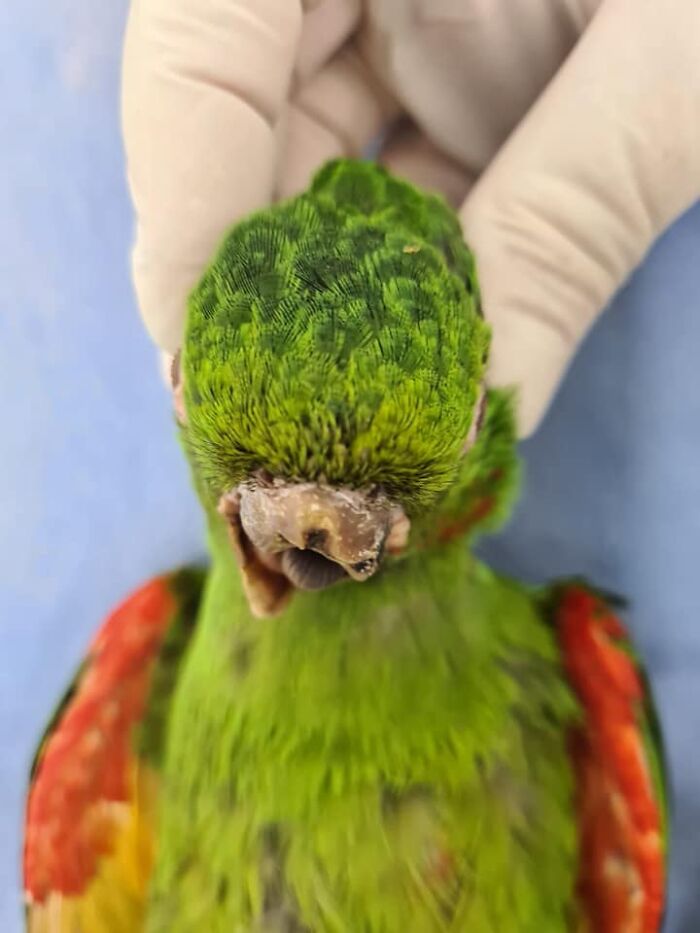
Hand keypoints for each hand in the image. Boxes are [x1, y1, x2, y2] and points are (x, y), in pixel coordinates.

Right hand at [122, 0, 699, 434]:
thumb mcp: (684, 50)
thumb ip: (573, 212)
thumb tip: (483, 405)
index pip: (203, 36)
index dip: (179, 196)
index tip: (197, 353)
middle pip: (241, 119)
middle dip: (253, 276)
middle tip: (271, 418)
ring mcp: (413, 18)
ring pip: (321, 167)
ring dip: (338, 297)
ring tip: (351, 414)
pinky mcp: (467, 76)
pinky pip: (407, 184)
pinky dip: (416, 278)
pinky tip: (427, 361)